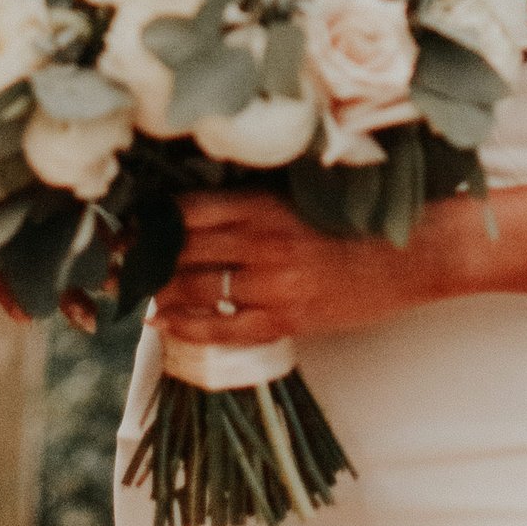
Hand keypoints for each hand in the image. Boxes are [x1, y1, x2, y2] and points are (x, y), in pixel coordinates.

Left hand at [154, 188, 472, 348]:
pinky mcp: (288, 317)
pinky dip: (188, 326)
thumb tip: (193, 215)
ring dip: (158, 291)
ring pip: (195, 289)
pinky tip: (165, 324)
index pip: (185, 212)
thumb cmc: (358, 221)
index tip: (124, 228)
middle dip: (140, 260)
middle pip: (180, 251)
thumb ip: (251, 206)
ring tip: (136, 291)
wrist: (414, 253)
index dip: (147, 223)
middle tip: (112, 265)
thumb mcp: (300, 198)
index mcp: (263, 203)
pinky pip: (223, 327)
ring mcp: (274, 282)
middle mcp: (262, 241)